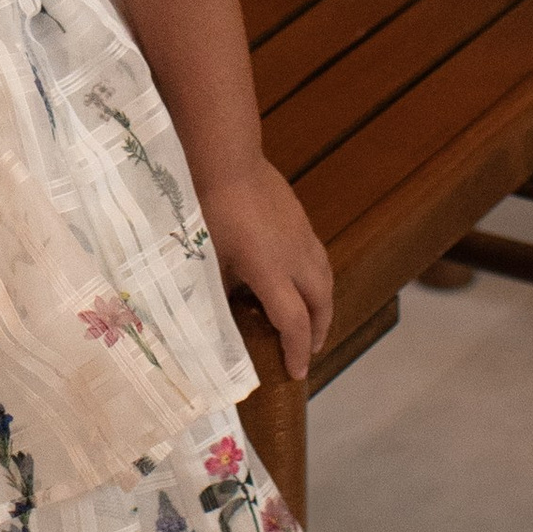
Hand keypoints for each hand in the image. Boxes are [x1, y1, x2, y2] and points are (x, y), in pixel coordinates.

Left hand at [200, 159, 332, 380]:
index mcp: (271, 272)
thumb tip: (220, 314)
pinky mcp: (301, 219)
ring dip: (322, 305)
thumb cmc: (208, 208)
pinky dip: (315, 279)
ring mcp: (302, 235)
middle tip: (308, 350)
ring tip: (311, 319)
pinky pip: (317, 258)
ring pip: (325, 278)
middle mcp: (296, 257)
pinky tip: (298, 279)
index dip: (298, 351)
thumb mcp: (207, 257)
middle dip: (318, 331)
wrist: (225, 158)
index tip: (298, 373)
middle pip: (321, 304)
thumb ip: (219, 289)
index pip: (294, 323)